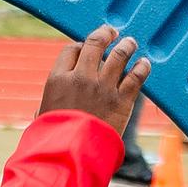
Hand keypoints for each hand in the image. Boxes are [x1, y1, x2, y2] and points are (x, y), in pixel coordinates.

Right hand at [35, 22, 147, 139]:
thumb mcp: (43, 116)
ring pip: (119, 55)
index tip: (87, 47)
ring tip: (130, 42)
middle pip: (95, 43)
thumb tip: (42, 111)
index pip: (71, 49)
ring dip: (126, 45)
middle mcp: (81, 77)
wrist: (71, 155)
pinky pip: (136, 76)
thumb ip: (48, 105)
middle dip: (105, 34)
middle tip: (112, 31)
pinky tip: (144, 63)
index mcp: (58, 78)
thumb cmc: (53, 139)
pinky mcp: (122, 100)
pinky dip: (142, 67)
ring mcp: (103, 87)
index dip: (81, 45)